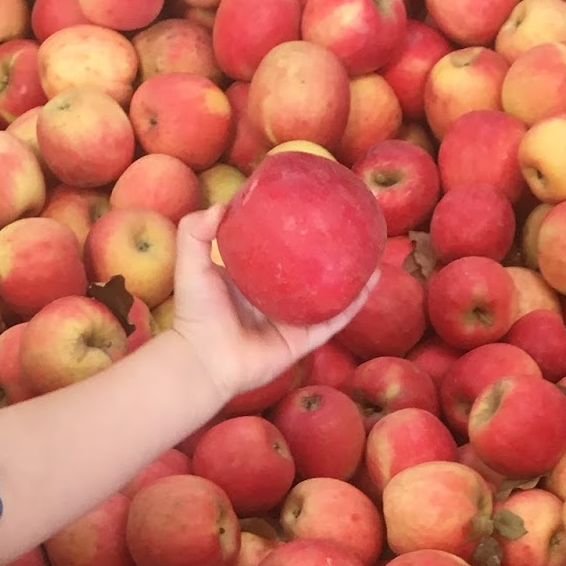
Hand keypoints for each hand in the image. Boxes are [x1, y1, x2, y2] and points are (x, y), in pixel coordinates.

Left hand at [165, 206, 378, 407]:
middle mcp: (277, 300)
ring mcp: (292, 321)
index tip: (316, 207)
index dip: (299, 231)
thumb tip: (223, 205)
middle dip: (333, 252)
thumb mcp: (191, 263)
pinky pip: (333, 321)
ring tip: (373, 252)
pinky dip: (352, 305)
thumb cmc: (196, 315)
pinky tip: (370, 283)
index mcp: (255, 280)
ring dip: (352, 276)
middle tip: (353, 225)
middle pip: (312, 272)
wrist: (204, 360)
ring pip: (330, 296)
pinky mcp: (302, 341)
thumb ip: (196, 231)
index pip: (282, 250)